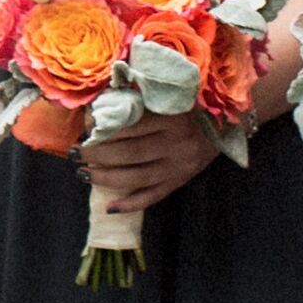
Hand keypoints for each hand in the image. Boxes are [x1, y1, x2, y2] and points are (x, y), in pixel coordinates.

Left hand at [78, 108, 221, 213]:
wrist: (228, 124)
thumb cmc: (192, 104)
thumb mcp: (171, 96)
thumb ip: (141, 97)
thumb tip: (103, 101)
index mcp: (172, 119)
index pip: (131, 127)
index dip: (105, 130)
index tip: (84, 129)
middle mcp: (175, 145)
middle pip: (129, 154)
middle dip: (97, 155)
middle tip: (74, 153)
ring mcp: (178, 167)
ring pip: (136, 177)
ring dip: (105, 178)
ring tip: (82, 173)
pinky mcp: (180, 181)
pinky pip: (153, 196)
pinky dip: (130, 204)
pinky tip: (109, 207)